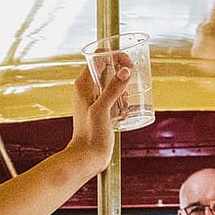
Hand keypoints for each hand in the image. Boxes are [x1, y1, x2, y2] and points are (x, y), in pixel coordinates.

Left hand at [63, 63, 131, 178]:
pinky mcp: (102, 109)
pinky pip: (115, 96)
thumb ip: (112, 90)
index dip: (115, 56)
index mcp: (83, 84)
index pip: (98, 57)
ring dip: (124, 88)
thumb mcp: (102, 110)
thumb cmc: (90, 136)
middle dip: (122, 72)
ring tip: (126, 102)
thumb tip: (126, 71)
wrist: (87, 158)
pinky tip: (126, 110)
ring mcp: (95, 98)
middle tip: (131, 83)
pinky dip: (123, 99)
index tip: (128, 64)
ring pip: (113, 82)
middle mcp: (87, 88)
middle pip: (107, 67)